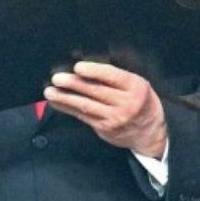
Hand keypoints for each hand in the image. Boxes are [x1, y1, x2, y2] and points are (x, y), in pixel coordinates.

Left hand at [44, 61, 168, 158]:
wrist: (150, 132)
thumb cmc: (139, 100)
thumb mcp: (136, 85)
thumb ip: (116, 77)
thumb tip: (84, 67)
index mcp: (135, 87)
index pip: (113, 77)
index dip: (94, 71)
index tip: (77, 67)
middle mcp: (126, 103)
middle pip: (96, 91)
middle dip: (74, 84)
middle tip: (57, 78)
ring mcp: (115, 118)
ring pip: (86, 106)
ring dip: (65, 98)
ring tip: (49, 91)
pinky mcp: (105, 129)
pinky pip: (83, 117)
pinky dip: (67, 108)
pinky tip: (56, 102)